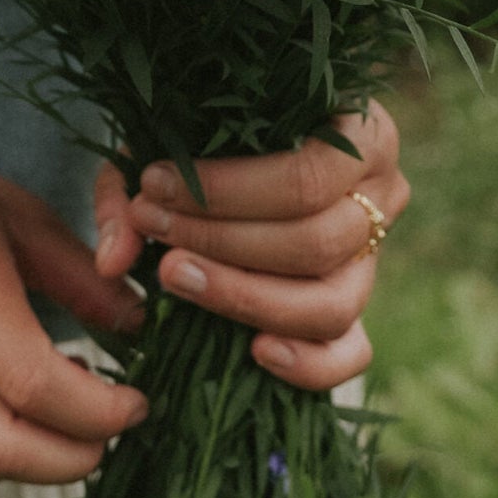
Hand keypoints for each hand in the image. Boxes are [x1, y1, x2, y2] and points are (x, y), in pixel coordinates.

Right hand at [0, 95, 148, 488]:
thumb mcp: (7, 205)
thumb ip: (75, 270)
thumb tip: (135, 322)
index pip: (32, 382)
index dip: (97, 412)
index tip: (135, 403)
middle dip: (70, 459)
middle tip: (109, 435)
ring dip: (31, 460)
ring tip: (64, 418)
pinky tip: (12, 414)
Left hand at [92, 106, 408, 392]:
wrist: (237, 156)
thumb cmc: (211, 137)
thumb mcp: (172, 139)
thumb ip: (133, 189)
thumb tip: (114, 260)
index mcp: (361, 134)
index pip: (309, 176)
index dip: (226, 190)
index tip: (154, 184)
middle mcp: (383, 196)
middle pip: (316, 241)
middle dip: (222, 240)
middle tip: (153, 226)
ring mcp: (373, 261)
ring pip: (330, 303)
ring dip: (243, 296)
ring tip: (172, 277)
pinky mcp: (357, 314)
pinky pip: (350, 354)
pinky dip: (308, 363)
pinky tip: (254, 352)